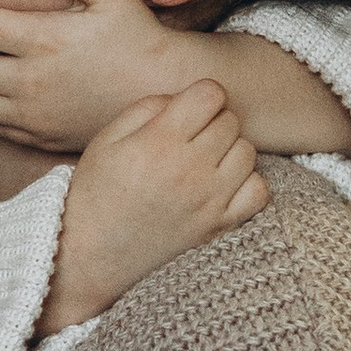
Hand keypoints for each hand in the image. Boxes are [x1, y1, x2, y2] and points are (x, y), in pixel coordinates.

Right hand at [41, 77, 267, 333]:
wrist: (90, 256)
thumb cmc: (95, 193)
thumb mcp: (106, 140)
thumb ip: (147, 108)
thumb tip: (184, 99)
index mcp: (159, 142)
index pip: (211, 94)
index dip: (199, 96)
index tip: (185, 111)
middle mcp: (190, 170)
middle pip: (230, 120)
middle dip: (211, 122)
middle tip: (187, 139)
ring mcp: (209, 201)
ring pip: (248, 152)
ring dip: (229, 150)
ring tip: (202, 162)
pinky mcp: (220, 226)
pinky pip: (259, 190)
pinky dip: (246, 183)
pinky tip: (221, 186)